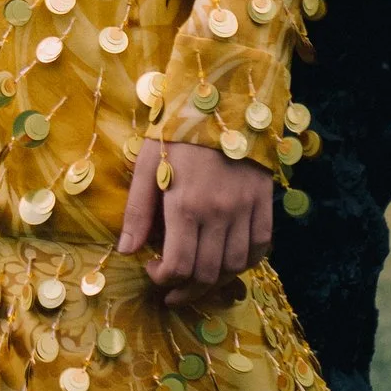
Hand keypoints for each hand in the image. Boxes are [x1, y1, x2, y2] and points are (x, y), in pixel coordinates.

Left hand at [116, 139, 274, 304]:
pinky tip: (228, 261)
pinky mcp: (263, 202)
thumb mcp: (147, 164)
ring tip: (198, 278)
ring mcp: (245, 209)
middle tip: (172, 289)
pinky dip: (246, 262)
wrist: (222, 101)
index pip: (179, 266)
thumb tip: (126, 251)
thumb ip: (137, 211)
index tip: (152, 270)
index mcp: (185, 205)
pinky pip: (261, 246)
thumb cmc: (177, 132)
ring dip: (215, 280)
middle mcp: (219, 213)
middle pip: (207, 273)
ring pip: (236, 265)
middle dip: (186, 289)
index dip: (164, 279)